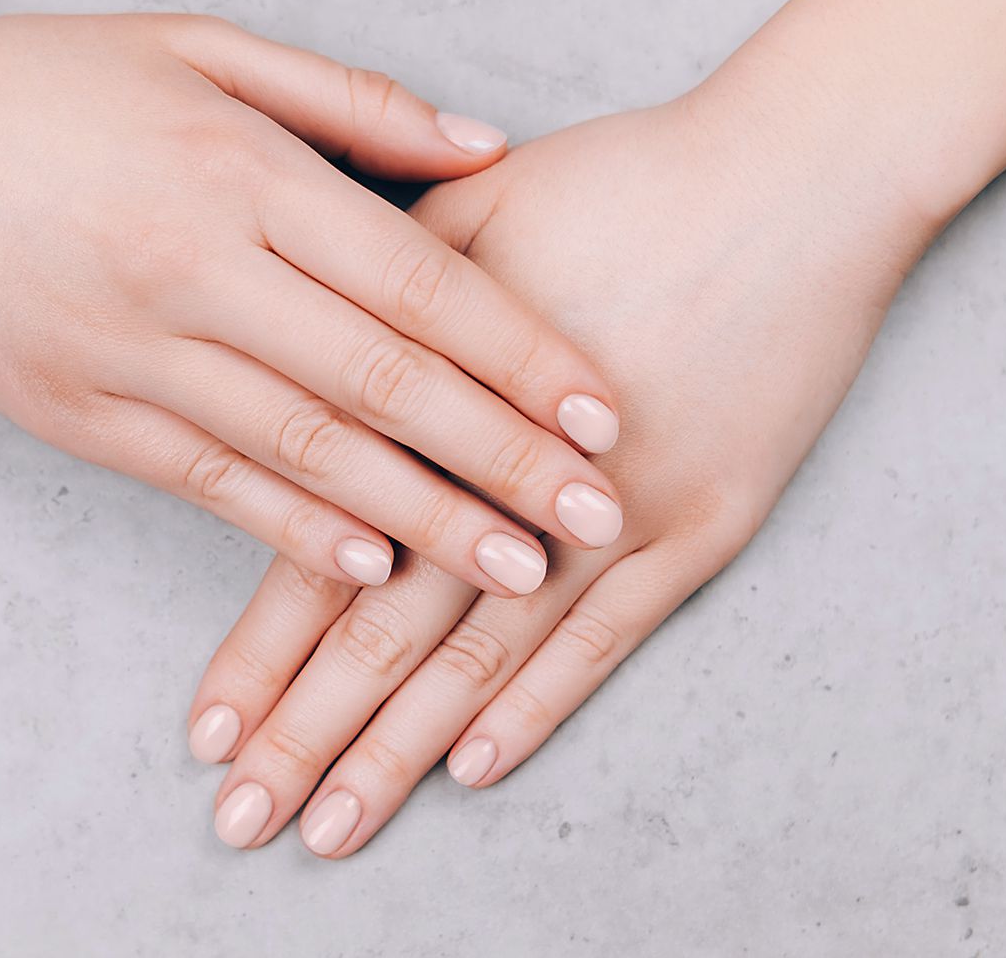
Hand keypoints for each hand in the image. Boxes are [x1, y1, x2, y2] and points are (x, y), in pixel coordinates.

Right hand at [0, 0, 624, 594]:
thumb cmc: (41, 86)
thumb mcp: (199, 49)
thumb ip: (354, 105)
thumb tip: (491, 153)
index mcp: (242, 170)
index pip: (419, 282)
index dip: (522, 355)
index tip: (603, 416)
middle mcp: (195, 266)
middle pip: (386, 380)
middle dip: (504, 460)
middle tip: (598, 521)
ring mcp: (131, 351)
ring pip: (309, 451)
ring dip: (424, 518)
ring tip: (516, 571)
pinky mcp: (78, 414)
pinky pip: (211, 483)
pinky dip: (297, 527)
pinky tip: (373, 566)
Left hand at [187, 91, 939, 848]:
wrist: (798, 179)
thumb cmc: (630, 181)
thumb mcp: (470, 211)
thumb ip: (378, 299)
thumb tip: (298, 354)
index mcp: (442, 402)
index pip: (325, 554)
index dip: (261, 653)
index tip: (206, 734)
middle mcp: (514, 476)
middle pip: (387, 632)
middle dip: (308, 735)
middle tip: (244, 819)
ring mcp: (613, 515)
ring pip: (483, 657)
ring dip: (401, 750)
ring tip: (334, 827)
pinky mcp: (701, 527)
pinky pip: (607, 642)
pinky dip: (538, 707)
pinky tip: (476, 767)